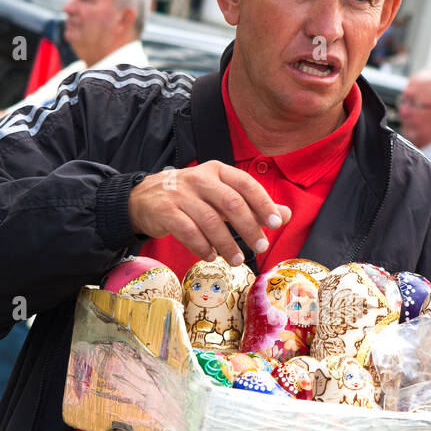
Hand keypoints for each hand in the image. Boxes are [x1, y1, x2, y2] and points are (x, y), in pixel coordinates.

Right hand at [127, 163, 291, 265]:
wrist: (144, 198)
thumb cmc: (191, 198)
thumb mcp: (221, 195)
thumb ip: (253, 204)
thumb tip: (286, 215)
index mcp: (217, 170)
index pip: (246, 184)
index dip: (263, 204)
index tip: (276, 223)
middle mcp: (199, 179)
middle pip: (231, 203)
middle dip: (249, 227)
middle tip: (261, 246)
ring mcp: (180, 194)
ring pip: (210, 221)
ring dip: (227, 244)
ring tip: (237, 259)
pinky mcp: (165, 211)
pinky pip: (188, 232)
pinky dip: (202, 247)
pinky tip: (211, 256)